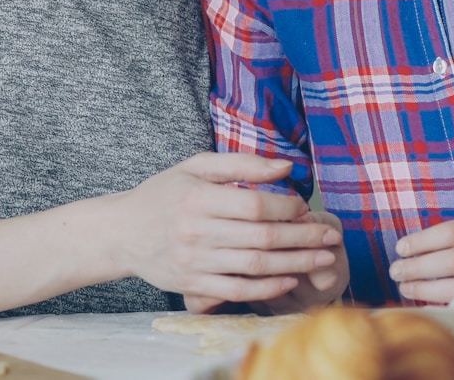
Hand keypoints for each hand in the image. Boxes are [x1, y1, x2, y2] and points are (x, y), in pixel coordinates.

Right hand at [116, 153, 340, 306]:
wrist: (122, 232)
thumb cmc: (164, 193)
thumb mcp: (196, 166)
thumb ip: (242, 164)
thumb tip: (287, 167)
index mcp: (199, 198)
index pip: (256, 205)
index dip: (288, 208)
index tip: (306, 207)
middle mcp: (197, 232)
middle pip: (263, 237)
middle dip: (304, 237)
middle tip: (331, 236)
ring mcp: (195, 262)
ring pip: (256, 266)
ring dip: (296, 264)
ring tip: (324, 258)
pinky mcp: (192, 285)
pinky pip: (238, 290)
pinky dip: (268, 288)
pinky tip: (290, 280)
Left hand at [389, 218, 453, 304]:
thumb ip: (448, 239)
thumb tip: (405, 251)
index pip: (451, 232)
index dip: (422, 240)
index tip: (400, 248)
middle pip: (453, 260)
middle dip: (419, 266)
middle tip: (395, 270)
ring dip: (425, 288)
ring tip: (404, 287)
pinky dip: (440, 304)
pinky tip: (423, 303)